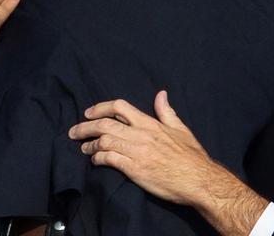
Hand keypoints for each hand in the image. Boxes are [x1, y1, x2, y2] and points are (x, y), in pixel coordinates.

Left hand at [70, 92, 267, 234]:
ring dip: (89, 144)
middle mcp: (141, 134)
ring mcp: (137, 152)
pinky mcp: (135, 169)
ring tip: (83, 148)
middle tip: (74, 131)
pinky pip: (110, 159)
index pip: (120, 107)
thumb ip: (166, 112)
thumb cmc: (191, 156)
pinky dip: (98, 158)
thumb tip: (161, 94)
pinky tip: (95, 161)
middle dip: (85, 126)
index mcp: (150, 123)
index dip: (100, 107)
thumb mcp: (180, 129)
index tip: (88, 113)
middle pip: (105, 124)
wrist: (199, 180)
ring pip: (104, 141)